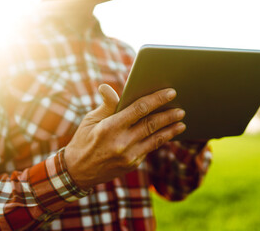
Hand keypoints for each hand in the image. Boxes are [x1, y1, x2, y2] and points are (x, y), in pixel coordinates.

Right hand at [64, 84, 185, 189]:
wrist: (77, 172)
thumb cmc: (83, 140)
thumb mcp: (90, 120)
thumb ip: (106, 105)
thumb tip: (108, 88)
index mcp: (110, 127)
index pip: (139, 109)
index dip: (157, 99)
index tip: (170, 92)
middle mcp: (122, 142)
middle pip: (151, 124)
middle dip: (168, 115)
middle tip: (181, 108)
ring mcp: (129, 156)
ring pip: (156, 139)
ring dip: (170, 130)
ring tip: (181, 122)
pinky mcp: (132, 164)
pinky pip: (150, 149)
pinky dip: (160, 140)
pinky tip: (168, 134)